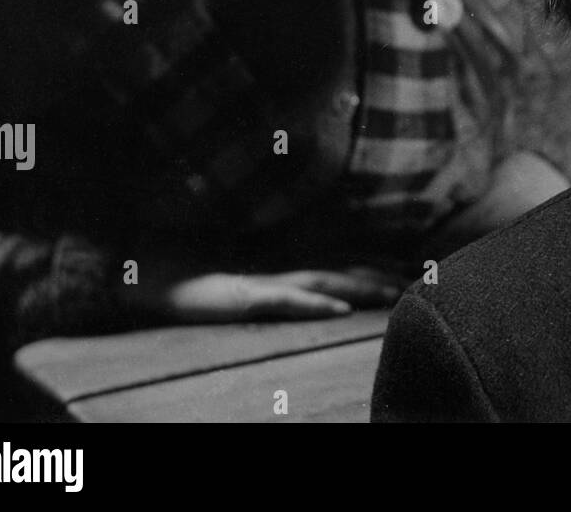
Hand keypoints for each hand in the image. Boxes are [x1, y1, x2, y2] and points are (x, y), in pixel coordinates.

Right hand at [127, 263, 405, 323]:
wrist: (150, 273)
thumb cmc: (196, 278)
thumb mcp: (246, 283)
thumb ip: (277, 282)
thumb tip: (315, 290)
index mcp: (287, 264)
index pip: (342, 263)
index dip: (378, 264)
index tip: (412, 268)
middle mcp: (284, 268)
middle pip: (346, 269)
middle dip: (383, 273)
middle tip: (420, 278)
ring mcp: (268, 280)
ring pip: (326, 281)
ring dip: (362, 286)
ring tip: (394, 293)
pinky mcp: (247, 295)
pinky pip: (287, 299)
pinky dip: (314, 302)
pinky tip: (338, 309)